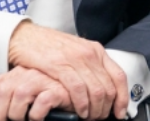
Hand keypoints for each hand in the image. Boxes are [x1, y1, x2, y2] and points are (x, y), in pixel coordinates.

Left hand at [0, 66, 70, 120]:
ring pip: (19, 94)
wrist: (79, 94)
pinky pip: (41, 102)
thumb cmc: (49, 96)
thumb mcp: (23, 99)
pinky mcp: (59, 90)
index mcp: (18, 75)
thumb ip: (5, 105)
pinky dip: (36, 115)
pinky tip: (37, 119)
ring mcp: (44, 80)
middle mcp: (28, 74)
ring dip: (16, 114)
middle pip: (4, 89)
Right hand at [8, 22, 128, 119]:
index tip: (120, 112)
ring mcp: (75, 58)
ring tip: (89, 117)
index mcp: (96, 50)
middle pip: (108, 87)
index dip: (123, 98)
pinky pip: (77, 89)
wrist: (26, 36)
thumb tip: (102, 88)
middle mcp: (89, 53)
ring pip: (96, 90)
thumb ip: (90, 67)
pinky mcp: (59, 65)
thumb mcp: (76, 53)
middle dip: (106, 108)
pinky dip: (81, 104)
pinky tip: (79, 111)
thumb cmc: (50, 46)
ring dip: (94, 110)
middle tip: (99, 117)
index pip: (119, 76)